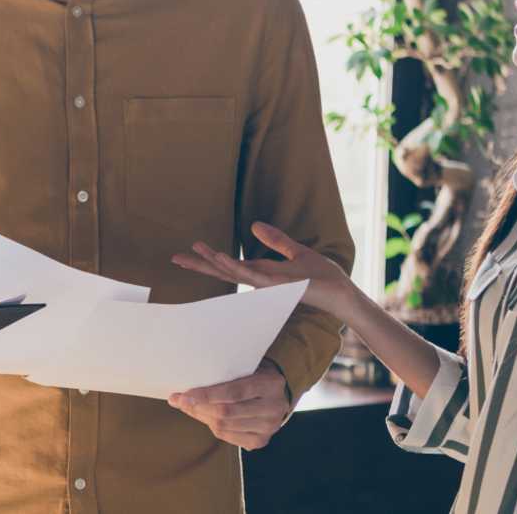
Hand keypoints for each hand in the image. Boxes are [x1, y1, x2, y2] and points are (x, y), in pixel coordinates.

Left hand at [166, 360, 293, 450]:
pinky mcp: (261, 441)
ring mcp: (269, 427)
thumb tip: (187, 384)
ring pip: (224, 426)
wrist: (277, 393)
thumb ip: (223, 374)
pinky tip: (204, 416)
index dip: (206, 395)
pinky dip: (212, 426)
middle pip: (226, 412)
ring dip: (202, 416)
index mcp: (270, 384)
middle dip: (198, 406)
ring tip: (189, 406)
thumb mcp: (245, 368)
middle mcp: (273, 408)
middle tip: (179, 400)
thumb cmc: (254, 375)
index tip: (184, 394)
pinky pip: (228, 437)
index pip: (233, 392)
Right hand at [172, 222, 356, 319]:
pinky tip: (222, 259)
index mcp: (262, 272)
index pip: (228, 264)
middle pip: (223, 270)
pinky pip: (252, 276)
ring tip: (195, 252)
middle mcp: (260, 280)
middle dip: (200, 264)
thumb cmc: (322, 276)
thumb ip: (276, 239)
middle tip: (175, 257)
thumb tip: (253, 225)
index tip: (188, 250)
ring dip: (214, 263)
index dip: (208, 257)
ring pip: (234, 272)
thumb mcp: (296, 251)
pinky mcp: (278, 285)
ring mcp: (268, 284)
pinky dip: (235, 268)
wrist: (341, 292)